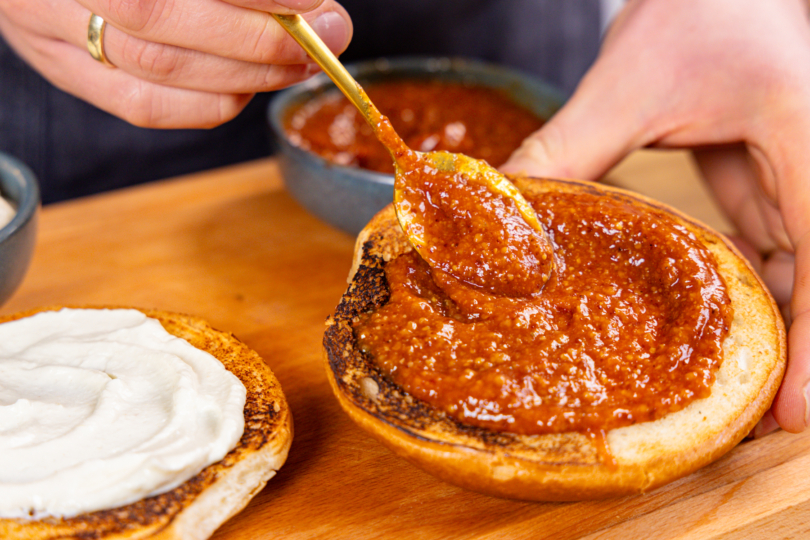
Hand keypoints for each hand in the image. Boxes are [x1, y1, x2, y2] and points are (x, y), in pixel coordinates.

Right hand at [0, 0, 351, 127]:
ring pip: (158, 70)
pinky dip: (207, 104)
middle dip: (258, 40)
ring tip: (294, 63)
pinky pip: (143, 107)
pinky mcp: (63, 70)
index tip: (312, 4)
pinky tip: (245, 89)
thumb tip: (315, 10)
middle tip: (320, 40)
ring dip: (244, 74)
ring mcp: (47, 28)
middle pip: (163, 23)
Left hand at [502, 0, 809, 434]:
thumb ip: (568, 150)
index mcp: (808, 142)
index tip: (795, 415)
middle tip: (752, 419)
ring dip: (761, 322)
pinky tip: (707, 317)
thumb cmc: (701, 3)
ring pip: (794, 266)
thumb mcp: (630, 84)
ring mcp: (799, 172)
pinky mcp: (773, 171)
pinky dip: (741, 279)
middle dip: (788, 349)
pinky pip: (768, 240)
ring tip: (724, 383)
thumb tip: (500, 203)